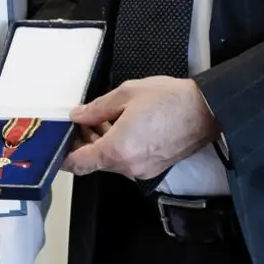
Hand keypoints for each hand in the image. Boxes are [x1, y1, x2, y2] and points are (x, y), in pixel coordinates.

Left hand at [63, 76, 219, 179]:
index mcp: (117, 149)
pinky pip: (127, 161)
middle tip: (82, 120)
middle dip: (84, 142)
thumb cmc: (171, 100)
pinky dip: (119, 147)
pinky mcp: (154, 168)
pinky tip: (122, 126)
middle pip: (94, 161)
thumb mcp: (127, 94)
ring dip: (102, 143)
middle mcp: (128, 166)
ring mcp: (142, 170)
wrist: (206, 111)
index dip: (63, 156)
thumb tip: (78, 115)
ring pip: (111, 161)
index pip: (78, 163)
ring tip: (104, 117)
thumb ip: (97, 108)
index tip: (57, 145)